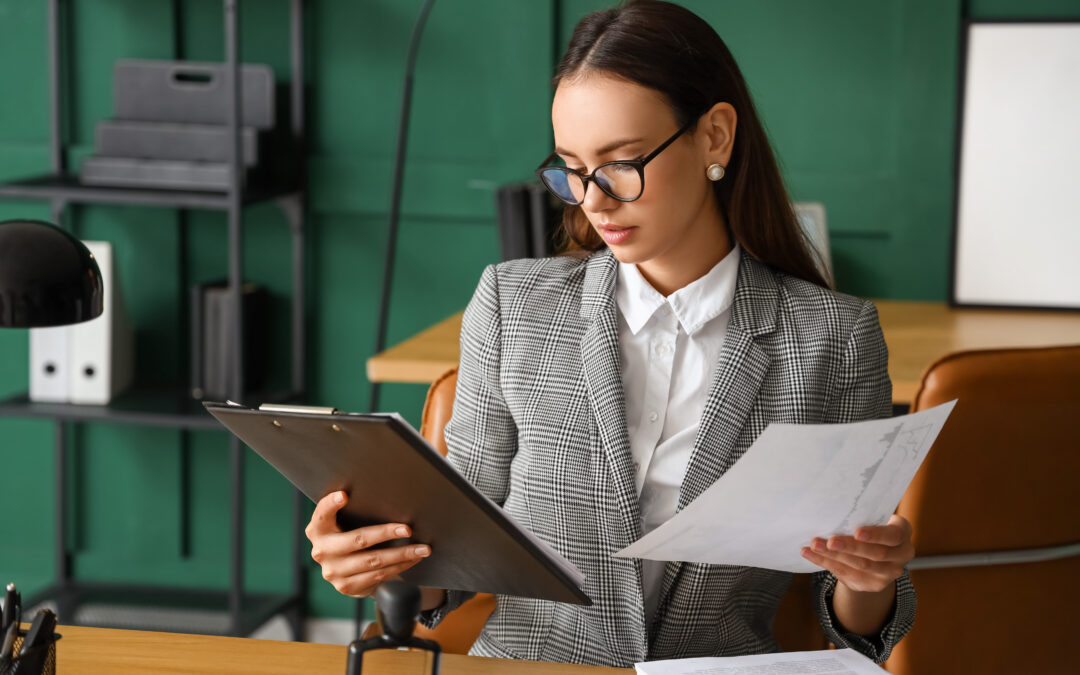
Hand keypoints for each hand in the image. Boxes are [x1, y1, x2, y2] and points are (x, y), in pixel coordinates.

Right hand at [305, 490, 430, 597]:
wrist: (346, 573)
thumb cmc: (350, 536)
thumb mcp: (345, 523)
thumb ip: (354, 512)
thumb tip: (389, 497)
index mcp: (318, 530)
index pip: (322, 514)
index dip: (331, 504)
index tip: (345, 495)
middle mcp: (322, 551)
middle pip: (358, 539)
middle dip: (386, 533)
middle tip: (408, 528)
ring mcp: (333, 571)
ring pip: (374, 560)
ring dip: (402, 554)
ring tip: (422, 548)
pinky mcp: (346, 586)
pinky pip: (379, 575)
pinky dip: (399, 566)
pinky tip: (413, 559)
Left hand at [800, 514, 913, 592]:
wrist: (874, 553)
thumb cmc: (869, 526)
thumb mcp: (872, 519)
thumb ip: (861, 517)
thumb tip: (832, 512)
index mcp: (902, 533)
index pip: (893, 536)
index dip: (876, 535)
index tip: (857, 532)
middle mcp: (902, 555)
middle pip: (875, 554)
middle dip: (849, 547)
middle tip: (828, 541)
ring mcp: (889, 573)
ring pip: (860, 566)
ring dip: (833, 556)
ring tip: (813, 545)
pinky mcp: (874, 584)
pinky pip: (848, 575)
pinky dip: (826, 563)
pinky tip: (810, 554)